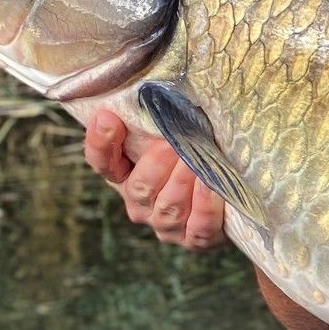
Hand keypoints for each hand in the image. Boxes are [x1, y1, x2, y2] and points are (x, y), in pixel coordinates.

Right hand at [83, 108, 230, 250]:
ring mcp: (166, 225)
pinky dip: (205, 206)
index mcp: (125, 176)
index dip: (101, 142)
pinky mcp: (196, 239)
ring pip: (168, 209)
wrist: (227, 196)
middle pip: (139, 188)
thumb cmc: (193, 153)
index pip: (102, 162)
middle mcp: (140, 204)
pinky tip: (212, 184)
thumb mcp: (172, 134)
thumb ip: (157, 120)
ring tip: (195, 161)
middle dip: (155, 165)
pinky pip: (199, 227)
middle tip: (172, 144)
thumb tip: (158, 90)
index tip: (107, 117)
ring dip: (182, 183)